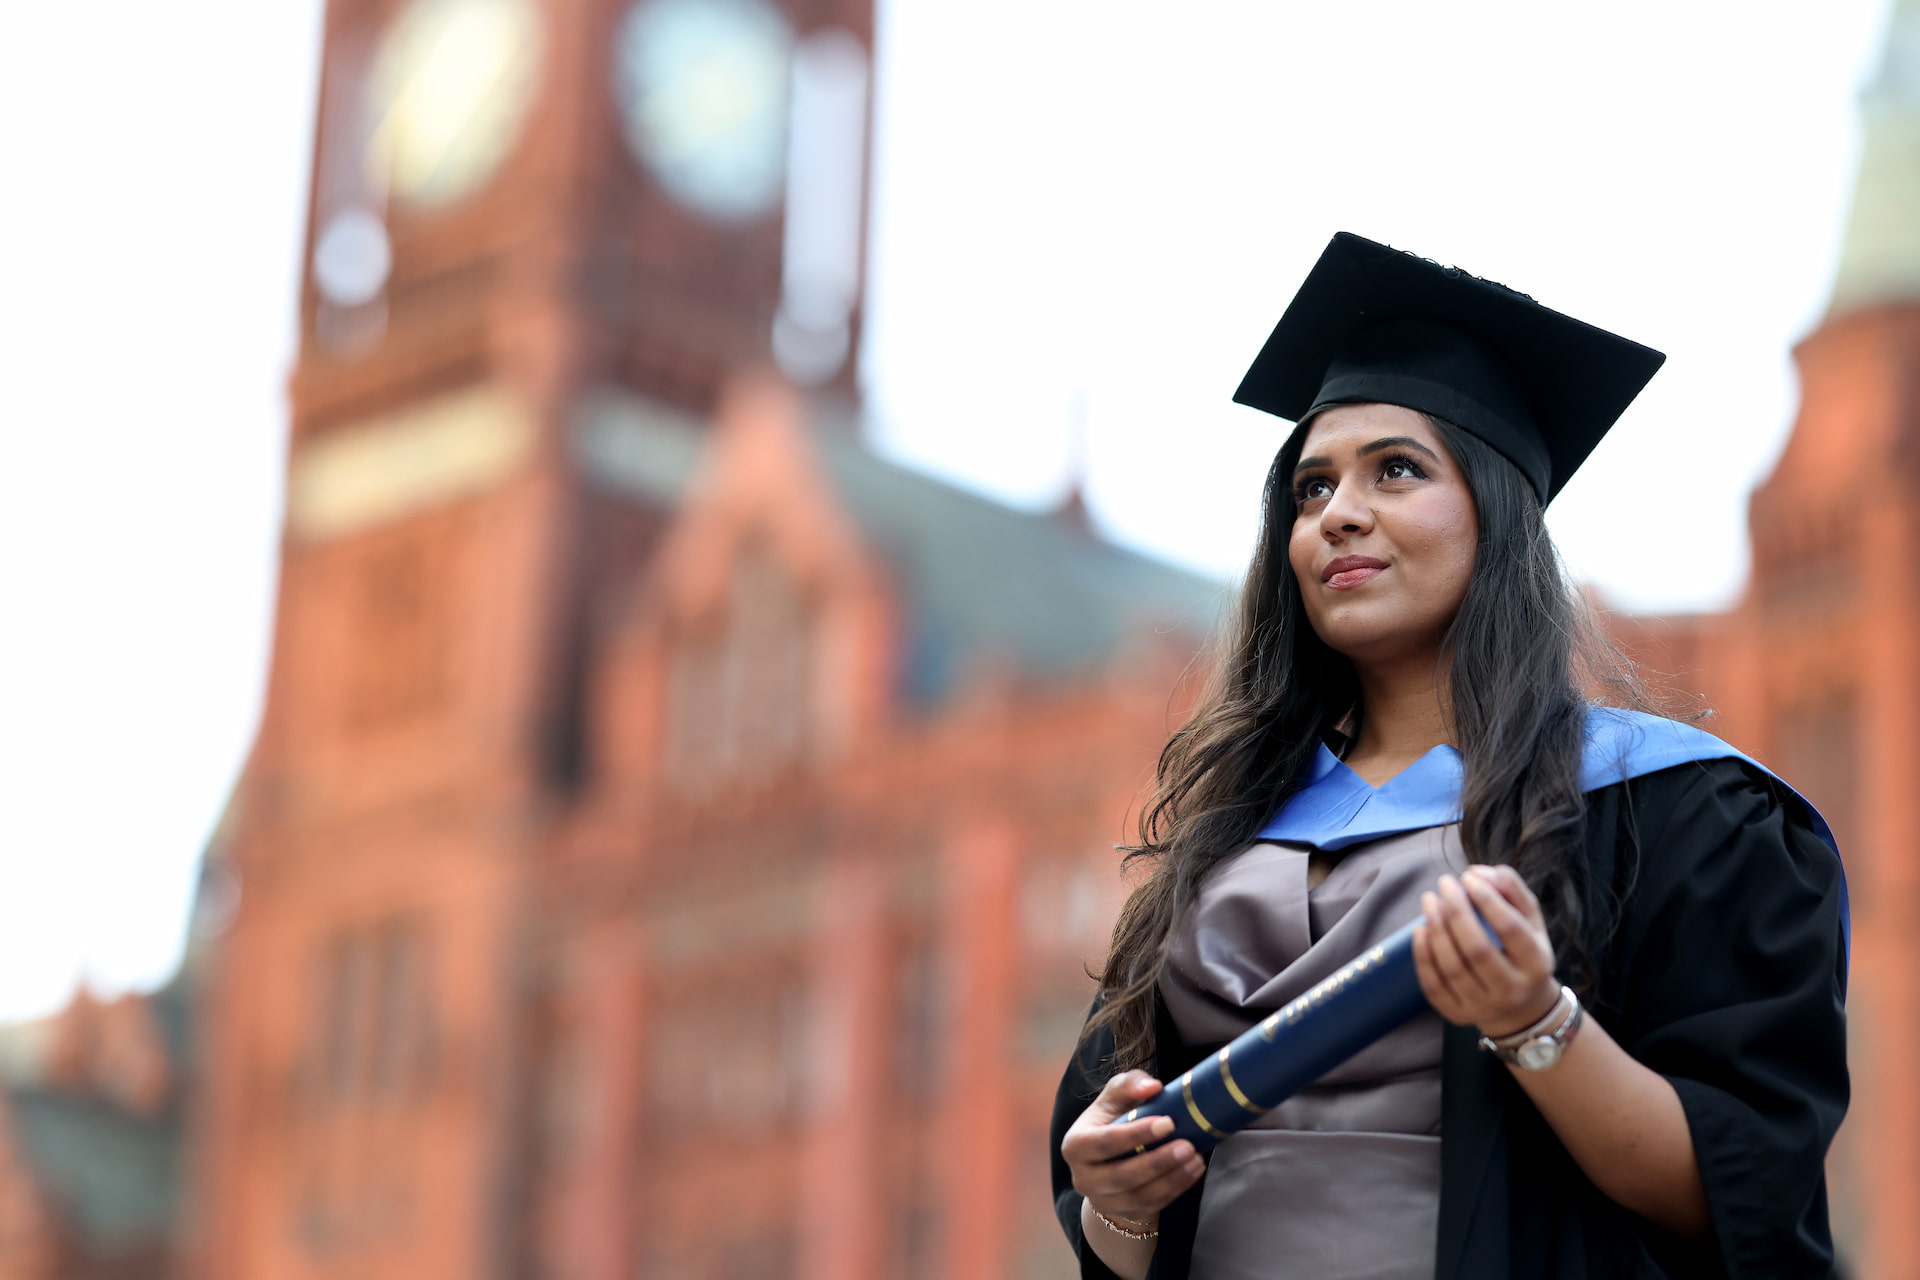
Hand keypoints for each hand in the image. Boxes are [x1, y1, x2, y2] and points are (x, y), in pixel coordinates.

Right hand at [1060, 1070, 1205, 1222]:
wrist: (1109, 1159)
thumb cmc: (1113, 1119)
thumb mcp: (1115, 1097)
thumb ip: (1129, 1085)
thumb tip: (1152, 1087)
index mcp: (1075, 1145)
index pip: (1105, 1142)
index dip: (1136, 1134)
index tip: (1168, 1122)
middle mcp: (1083, 1178)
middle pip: (1122, 1175)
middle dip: (1158, 1161)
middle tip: (1188, 1145)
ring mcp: (1101, 1201)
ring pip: (1138, 1196)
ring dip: (1171, 1179)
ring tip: (1195, 1159)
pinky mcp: (1122, 1213)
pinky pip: (1151, 1207)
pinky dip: (1175, 1190)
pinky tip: (1191, 1172)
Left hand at [1413, 864, 1559, 1038]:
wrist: (1521, 1007)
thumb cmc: (1522, 952)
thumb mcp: (1529, 920)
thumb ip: (1510, 890)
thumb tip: (1477, 872)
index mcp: (1536, 964)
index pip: (1511, 929)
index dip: (1487, 900)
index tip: (1467, 877)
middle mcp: (1512, 990)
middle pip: (1477, 949)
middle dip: (1456, 911)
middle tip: (1444, 883)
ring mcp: (1483, 1006)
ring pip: (1453, 968)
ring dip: (1436, 929)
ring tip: (1430, 900)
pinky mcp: (1458, 1015)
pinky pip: (1434, 986)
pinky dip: (1423, 956)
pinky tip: (1421, 929)